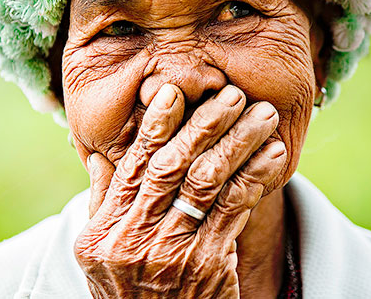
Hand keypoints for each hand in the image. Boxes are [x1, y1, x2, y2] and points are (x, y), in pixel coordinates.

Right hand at [74, 83, 287, 298]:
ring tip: (263, 116)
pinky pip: (235, 209)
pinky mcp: (207, 266)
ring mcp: (170, 254)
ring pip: (207, 181)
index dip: (154, 126)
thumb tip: (96, 157)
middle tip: (233, 95)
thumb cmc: (132, 295)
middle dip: (205, 124)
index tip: (174, 91)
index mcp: (104, 232)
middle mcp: (132, 240)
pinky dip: (256, 176)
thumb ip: (102, 204)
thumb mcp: (101, 256)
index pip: (132, 166)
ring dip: (239, 142)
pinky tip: (273, 155)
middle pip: (171, 166)